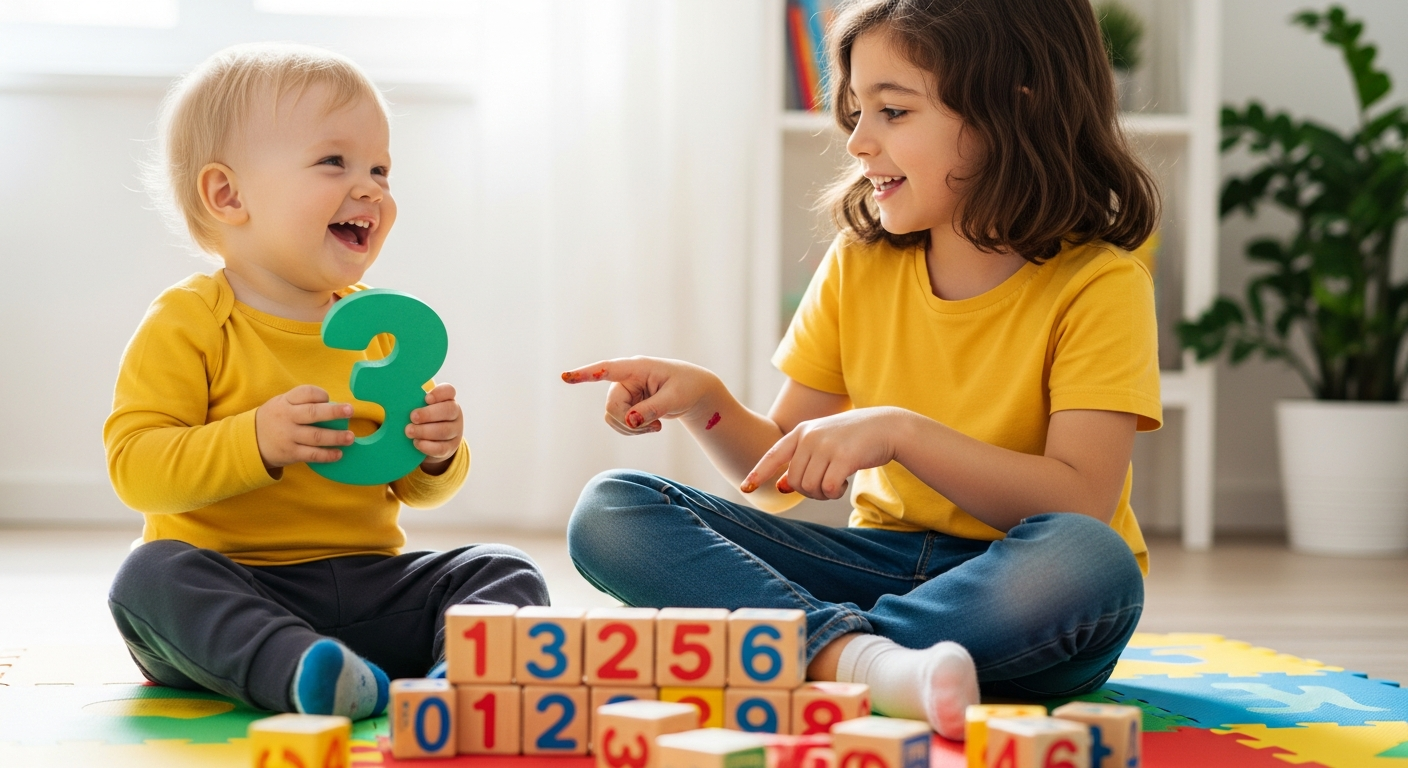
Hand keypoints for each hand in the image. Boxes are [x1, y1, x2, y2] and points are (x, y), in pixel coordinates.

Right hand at [255, 385, 354, 474]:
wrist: (249, 442)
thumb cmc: (275, 419)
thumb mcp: (281, 403)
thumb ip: (302, 402)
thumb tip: (333, 404)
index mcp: (285, 402)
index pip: (306, 393)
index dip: (320, 394)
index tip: (328, 398)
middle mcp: (287, 417)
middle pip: (312, 413)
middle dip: (334, 412)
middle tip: (350, 411)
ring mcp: (288, 436)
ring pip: (315, 436)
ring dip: (336, 437)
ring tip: (350, 437)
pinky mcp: (291, 453)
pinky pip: (312, 455)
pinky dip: (327, 455)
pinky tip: (339, 454)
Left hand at [408, 383, 462, 473]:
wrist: (435, 441)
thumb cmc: (423, 419)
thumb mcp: (421, 407)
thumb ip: (413, 402)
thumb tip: (391, 399)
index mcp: (447, 399)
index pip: (449, 391)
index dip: (439, 393)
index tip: (426, 398)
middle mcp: (455, 414)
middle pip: (449, 410)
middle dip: (429, 414)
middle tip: (412, 417)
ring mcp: (455, 431)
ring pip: (445, 430)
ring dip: (425, 431)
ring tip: (409, 431)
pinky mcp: (451, 447)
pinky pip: (441, 448)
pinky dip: (428, 446)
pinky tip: (417, 443)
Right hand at [561, 357, 718, 434]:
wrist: (693, 391)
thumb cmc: (686, 387)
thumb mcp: (674, 399)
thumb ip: (652, 409)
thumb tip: (629, 420)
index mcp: (637, 368)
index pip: (607, 369)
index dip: (585, 374)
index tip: (565, 377)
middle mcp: (626, 378)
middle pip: (612, 406)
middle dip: (628, 423)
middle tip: (654, 429)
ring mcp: (624, 392)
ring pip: (613, 417)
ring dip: (632, 428)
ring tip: (655, 427)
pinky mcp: (626, 404)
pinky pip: (619, 423)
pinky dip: (633, 430)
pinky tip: (651, 427)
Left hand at [741, 407, 908, 499]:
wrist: (887, 427)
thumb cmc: (853, 438)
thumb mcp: (823, 443)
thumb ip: (801, 460)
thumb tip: (781, 486)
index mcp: (801, 431)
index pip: (773, 455)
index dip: (758, 473)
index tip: (746, 488)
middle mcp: (810, 436)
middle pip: (794, 480)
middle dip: (808, 491)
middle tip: (826, 486)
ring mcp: (826, 445)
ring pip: (810, 487)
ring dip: (823, 493)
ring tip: (836, 483)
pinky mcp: (844, 457)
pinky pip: (829, 488)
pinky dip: (835, 493)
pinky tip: (844, 485)